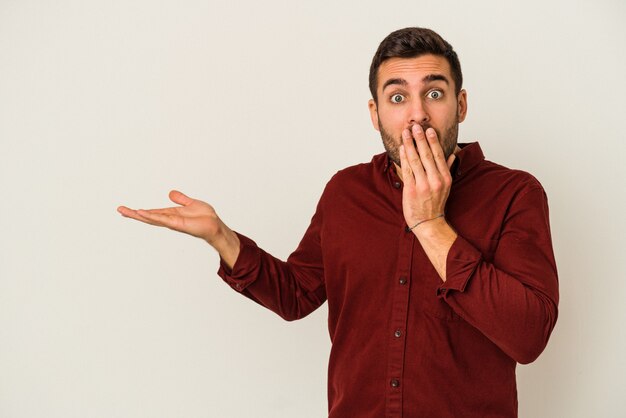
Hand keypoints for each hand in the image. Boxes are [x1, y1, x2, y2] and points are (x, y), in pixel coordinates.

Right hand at [117, 190, 239, 266]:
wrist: (215, 225)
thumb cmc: (205, 217)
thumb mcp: (190, 203)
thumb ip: (180, 199)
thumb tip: (170, 193)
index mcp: (171, 215)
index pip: (152, 212)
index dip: (140, 211)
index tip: (128, 209)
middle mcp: (169, 219)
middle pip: (148, 216)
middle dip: (133, 214)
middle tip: (119, 209)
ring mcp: (172, 222)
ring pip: (152, 218)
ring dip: (138, 215)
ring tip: (125, 211)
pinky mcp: (177, 224)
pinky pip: (162, 219)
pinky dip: (151, 216)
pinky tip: (141, 213)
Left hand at [399, 124, 455, 229]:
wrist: (428, 222)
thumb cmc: (436, 203)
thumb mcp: (446, 186)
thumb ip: (448, 169)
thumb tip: (453, 154)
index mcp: (445, 178)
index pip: (439, 155)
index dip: (433, 141)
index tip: (429, 130)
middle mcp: (435, 180)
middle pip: (426, 155)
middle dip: (420, 139)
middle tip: (415, 126)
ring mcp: (423, 185)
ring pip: (415, 160)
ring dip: (409, 145)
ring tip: (405, 133)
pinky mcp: (412, 190)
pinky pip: (407, 170)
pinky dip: (404, 157)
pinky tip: (401, 148)